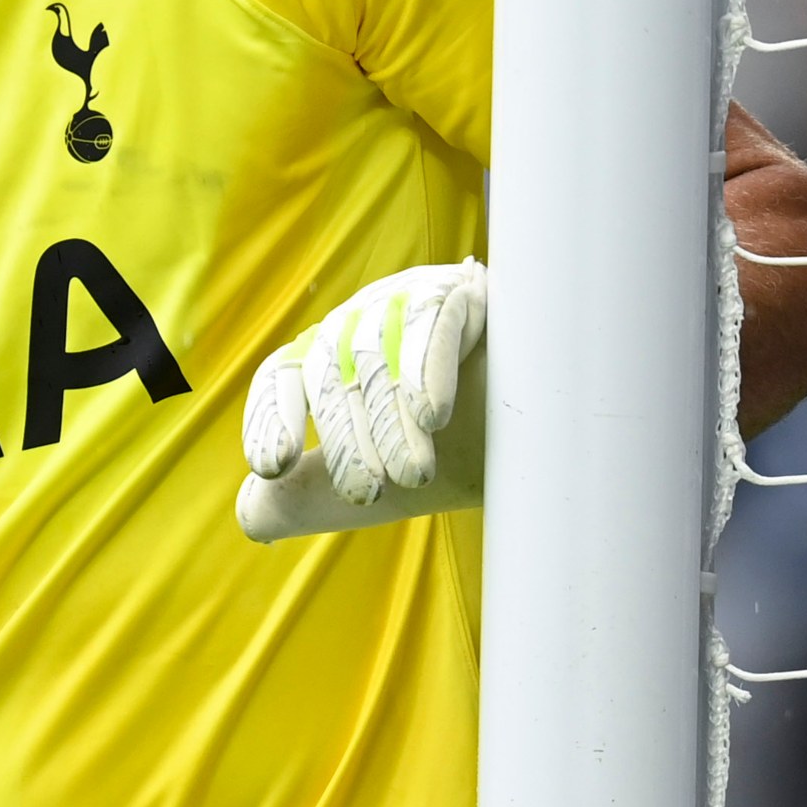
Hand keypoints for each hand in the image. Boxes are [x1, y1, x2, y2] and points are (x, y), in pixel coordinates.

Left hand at [237, 259, 485, 540]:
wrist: (556, 434)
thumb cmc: (460, 454)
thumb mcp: (384, 486)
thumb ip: (313, 499)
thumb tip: (250, 514)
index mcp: (332, 359)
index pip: (282, 377)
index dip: (270, 418)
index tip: (272, 467)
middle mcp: (362, 322)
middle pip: (331, 372)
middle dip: (346, 439)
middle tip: (367, 494)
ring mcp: (410, 299)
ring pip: (379, 352)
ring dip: (391, 419)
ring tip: (413, 477)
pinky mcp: (465, 292)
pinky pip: (432, 320)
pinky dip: (427, 366)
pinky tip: (431, 414)